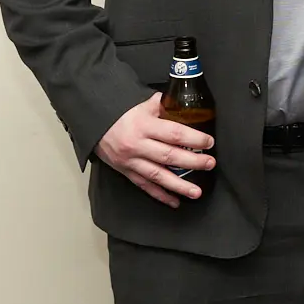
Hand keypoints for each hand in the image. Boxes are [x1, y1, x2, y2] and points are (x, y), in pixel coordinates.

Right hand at [96, 92, 214, 206]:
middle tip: (210, 164)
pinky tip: (174, 201)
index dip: (194, 139)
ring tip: (197, 192)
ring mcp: (131, 161)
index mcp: (144, 126)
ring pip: (158, 176)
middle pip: (169, 156)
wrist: (93, 123)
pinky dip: (160, 195)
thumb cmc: (120, 113)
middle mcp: (138, 145)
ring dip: (179, 186)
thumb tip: (182, 101)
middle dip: (193, 162)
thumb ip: (162, 104)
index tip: (209, 142)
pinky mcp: (126, 171)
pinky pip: (145, 186)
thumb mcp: (141, 104)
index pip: (174, 134)